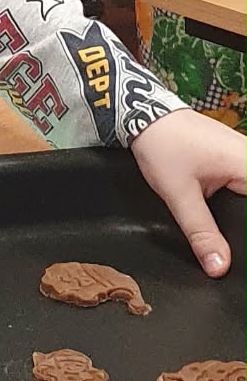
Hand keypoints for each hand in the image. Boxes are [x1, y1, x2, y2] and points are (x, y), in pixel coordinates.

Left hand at [130, 108, 246, 275]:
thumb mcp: (180, 195)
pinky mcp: (234, 156)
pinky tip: (227, 215)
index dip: (246, 229)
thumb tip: (219, 267)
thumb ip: (201, 233)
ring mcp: (244, 155)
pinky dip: (237, 201)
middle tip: (227, 244)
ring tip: (224, 231)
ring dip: (240, 212)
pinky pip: (243, 183)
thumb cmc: (163, 145)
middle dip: (242, 223)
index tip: (237, 240)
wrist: (144, 114)